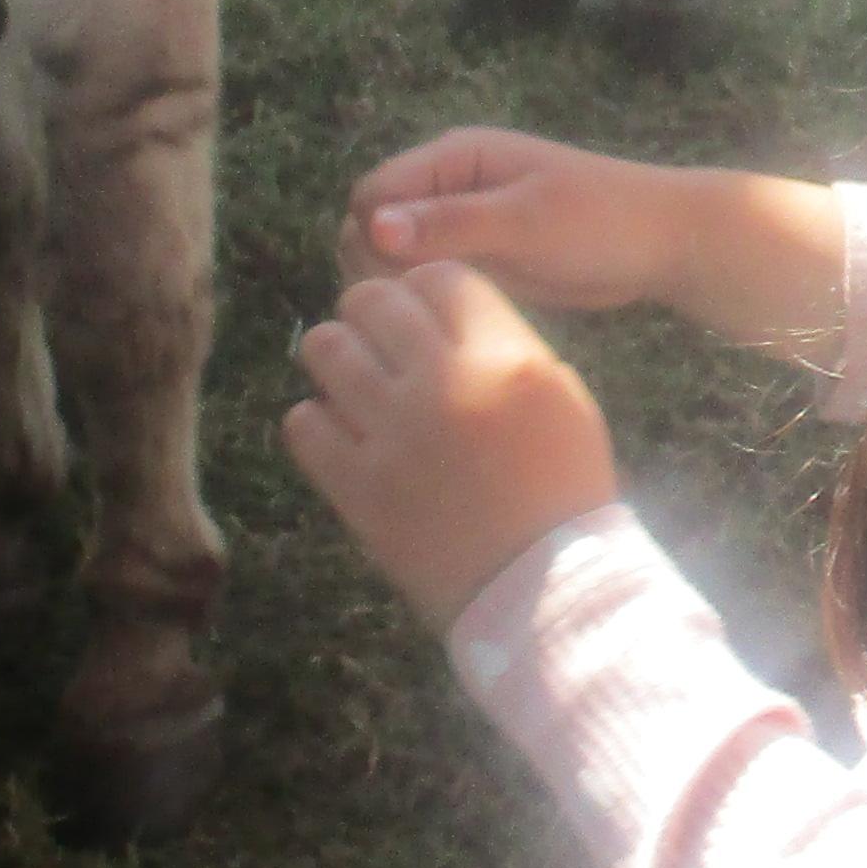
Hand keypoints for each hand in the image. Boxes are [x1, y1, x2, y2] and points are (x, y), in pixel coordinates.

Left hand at [283, 264, 622, 631]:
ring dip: (336, 357)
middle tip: (377, 341)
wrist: (543, 590)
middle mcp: (444, 385)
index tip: (421, 315)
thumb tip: (442, 314)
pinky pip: (303, 423)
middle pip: (373, 300)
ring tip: (352, 382)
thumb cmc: (563, 491)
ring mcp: (394, 436)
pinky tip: (341, 436)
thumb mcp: (563, 400)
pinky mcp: (357, 487)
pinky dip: (317, 422)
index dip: (424, 290)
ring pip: (326, 350)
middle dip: (370, 312)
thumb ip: (507, 344)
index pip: (438, 277)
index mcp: (505, 359)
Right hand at [344, 125, 705, 308]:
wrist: (660, 244)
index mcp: (454, 157)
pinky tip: (452, 318)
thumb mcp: (526, 221)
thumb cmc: (600, 221)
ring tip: (442, 309)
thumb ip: (450, 223)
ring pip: (394, 256)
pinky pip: (427, 276)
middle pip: (371, 225)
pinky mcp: (477, 257)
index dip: (375, 236)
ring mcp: (460, 222)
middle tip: (429, 298)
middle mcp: (447, 185)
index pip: (372, 194)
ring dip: (403, 284)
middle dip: (382, 264)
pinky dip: (428, 295)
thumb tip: (372, 227)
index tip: (410, 275)